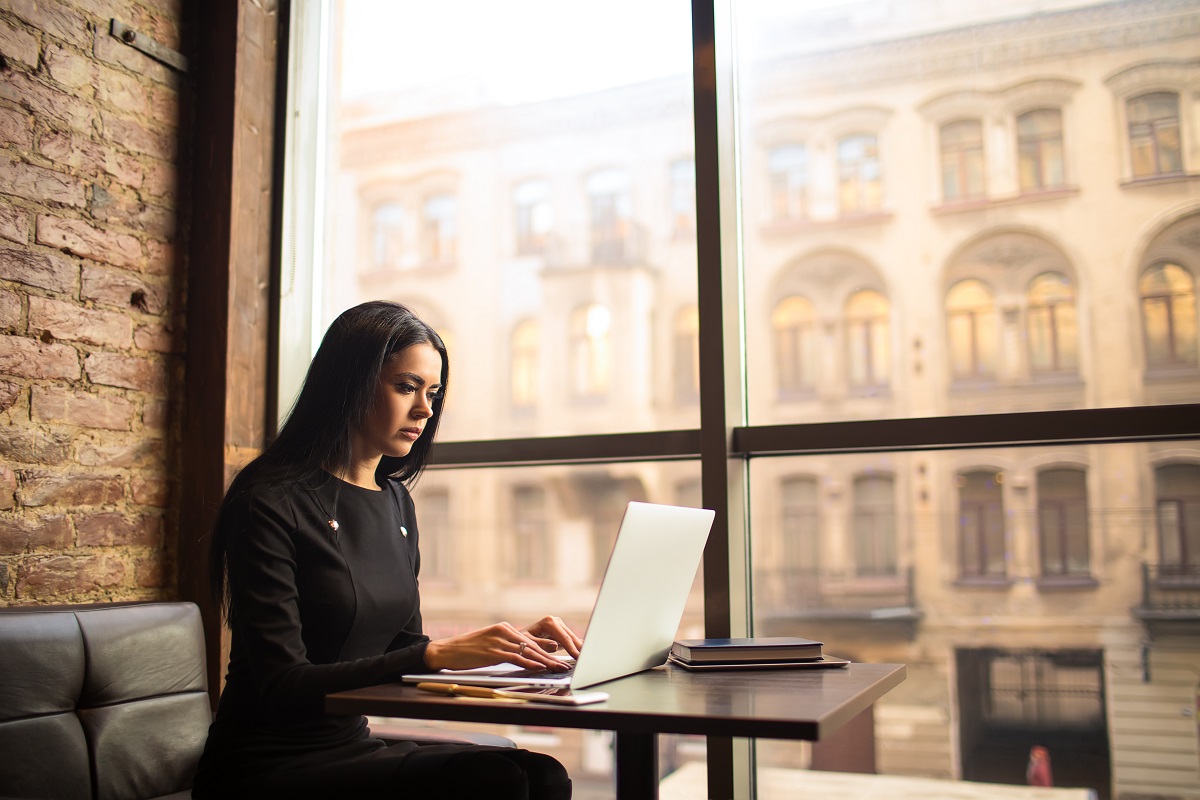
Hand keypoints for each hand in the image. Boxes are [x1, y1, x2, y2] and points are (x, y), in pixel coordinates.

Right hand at [423, 621, 571, 671]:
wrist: (447, 651)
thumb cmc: (468, 651)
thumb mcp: (491, 645)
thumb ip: (508, 647)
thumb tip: (527, 655)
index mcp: (504, 628)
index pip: (531, 640)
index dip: (547, 650)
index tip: (560, 657)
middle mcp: (504, 631)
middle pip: (533, 645)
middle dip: (551, 657)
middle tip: (565, 665)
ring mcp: (499, 641)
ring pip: (527, 651)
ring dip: (545, 661)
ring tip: (558, 668)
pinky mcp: (493, 651)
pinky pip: (516, 658)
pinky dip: (530, 663)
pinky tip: (539, 667)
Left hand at [521, 615, 582, 659]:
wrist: (517, 638)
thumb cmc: (521, 641)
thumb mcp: (527, 643)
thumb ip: (541, 644)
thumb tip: (555, 645)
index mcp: (548, 622)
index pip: (564, 637)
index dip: (572, 648)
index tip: (578, 657)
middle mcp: (556, 621)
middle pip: (571, 637)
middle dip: (579, 649)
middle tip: (587, 660)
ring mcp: (560, 626)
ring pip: (573, 639)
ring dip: (579, 648)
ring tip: (588, 658)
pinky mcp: (561, 632)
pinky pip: (571, 640)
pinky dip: (576, 647)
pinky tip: (583, 652)